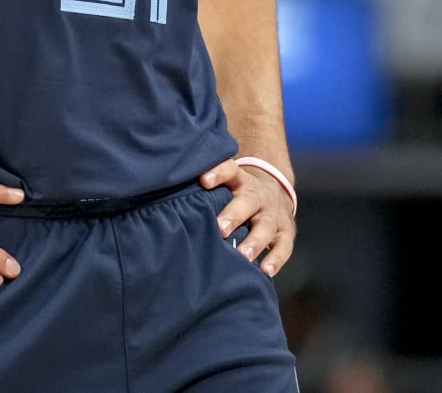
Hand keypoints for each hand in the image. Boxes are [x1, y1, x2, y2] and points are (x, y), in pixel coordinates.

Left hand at [199, 158, 295, 276]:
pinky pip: (283, 246)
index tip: (203, 180)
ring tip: (242, 256)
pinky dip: (276, 258)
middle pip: (247, 201)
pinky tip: (265, 271)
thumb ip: (201, 189)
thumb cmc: (235, 194)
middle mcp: (257, 195)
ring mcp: (273, 214)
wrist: (274, 195)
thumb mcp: (224, 185)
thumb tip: (155, 193)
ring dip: (255, 241)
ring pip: (265, 226)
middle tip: (220, 229)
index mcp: (239, 180)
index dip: (218, 173)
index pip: (230, 169)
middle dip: (234, 215)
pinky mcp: (286, 232)